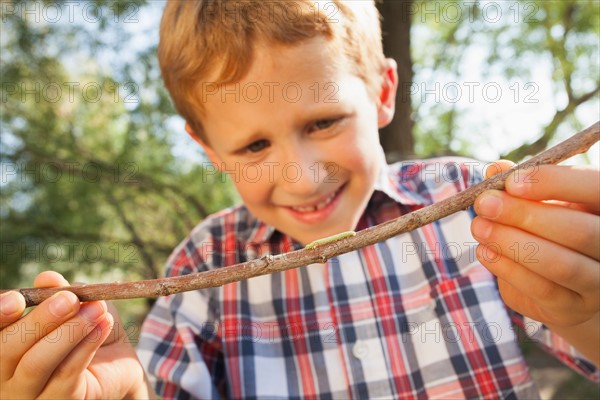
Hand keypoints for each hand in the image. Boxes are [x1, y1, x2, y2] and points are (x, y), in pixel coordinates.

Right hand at [0, 271, 152, 398]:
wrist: (118, 364)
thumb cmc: (87, 331)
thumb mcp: (74, 305)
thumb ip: (57, 293)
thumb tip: (47, 279)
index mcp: (4, 347)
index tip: (17, 299)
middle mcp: (6, 376)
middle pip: (7, 350)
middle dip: (39, 320)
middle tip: (70, 299)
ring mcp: (29, 395)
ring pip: (36, 364)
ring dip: (69, 331)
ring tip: (96, 308)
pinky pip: (67, 374)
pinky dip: (87, 344)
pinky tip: (103, 325)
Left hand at [471, 162, 598, 327]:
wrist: (564, 282)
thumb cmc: (551, 226)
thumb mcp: (542, 200)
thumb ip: (522, 183)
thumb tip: (496, 169)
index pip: (596, 188)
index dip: (555, 183)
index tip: (512, 181)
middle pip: (579, 231)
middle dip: (524, 215)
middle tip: (484, 204)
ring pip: (562, 265)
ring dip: (512, 243)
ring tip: (478, 226)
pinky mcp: (575, 308)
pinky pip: (542, 289)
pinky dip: (508, 269)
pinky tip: (484, 251)